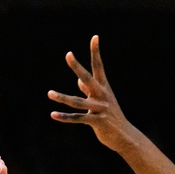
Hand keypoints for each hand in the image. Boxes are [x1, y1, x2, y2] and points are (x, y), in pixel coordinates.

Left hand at [48, 35, 136, 153]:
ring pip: (78, 102)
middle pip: (88, 78)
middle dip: (77, 66)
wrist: (124, 136)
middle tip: (68, 54)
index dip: (96, 52)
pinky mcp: (97, 122)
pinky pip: (78, 118)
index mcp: (104, 88)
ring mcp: (100, 109)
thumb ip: (88, 90)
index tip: (95, 37)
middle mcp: (102, 95)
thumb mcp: (101, 101)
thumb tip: (79, 81)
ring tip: (49, 93)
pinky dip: (65, 117)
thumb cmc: (111, 117)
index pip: (99, 66)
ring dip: (62, 98)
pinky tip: (53, 114)